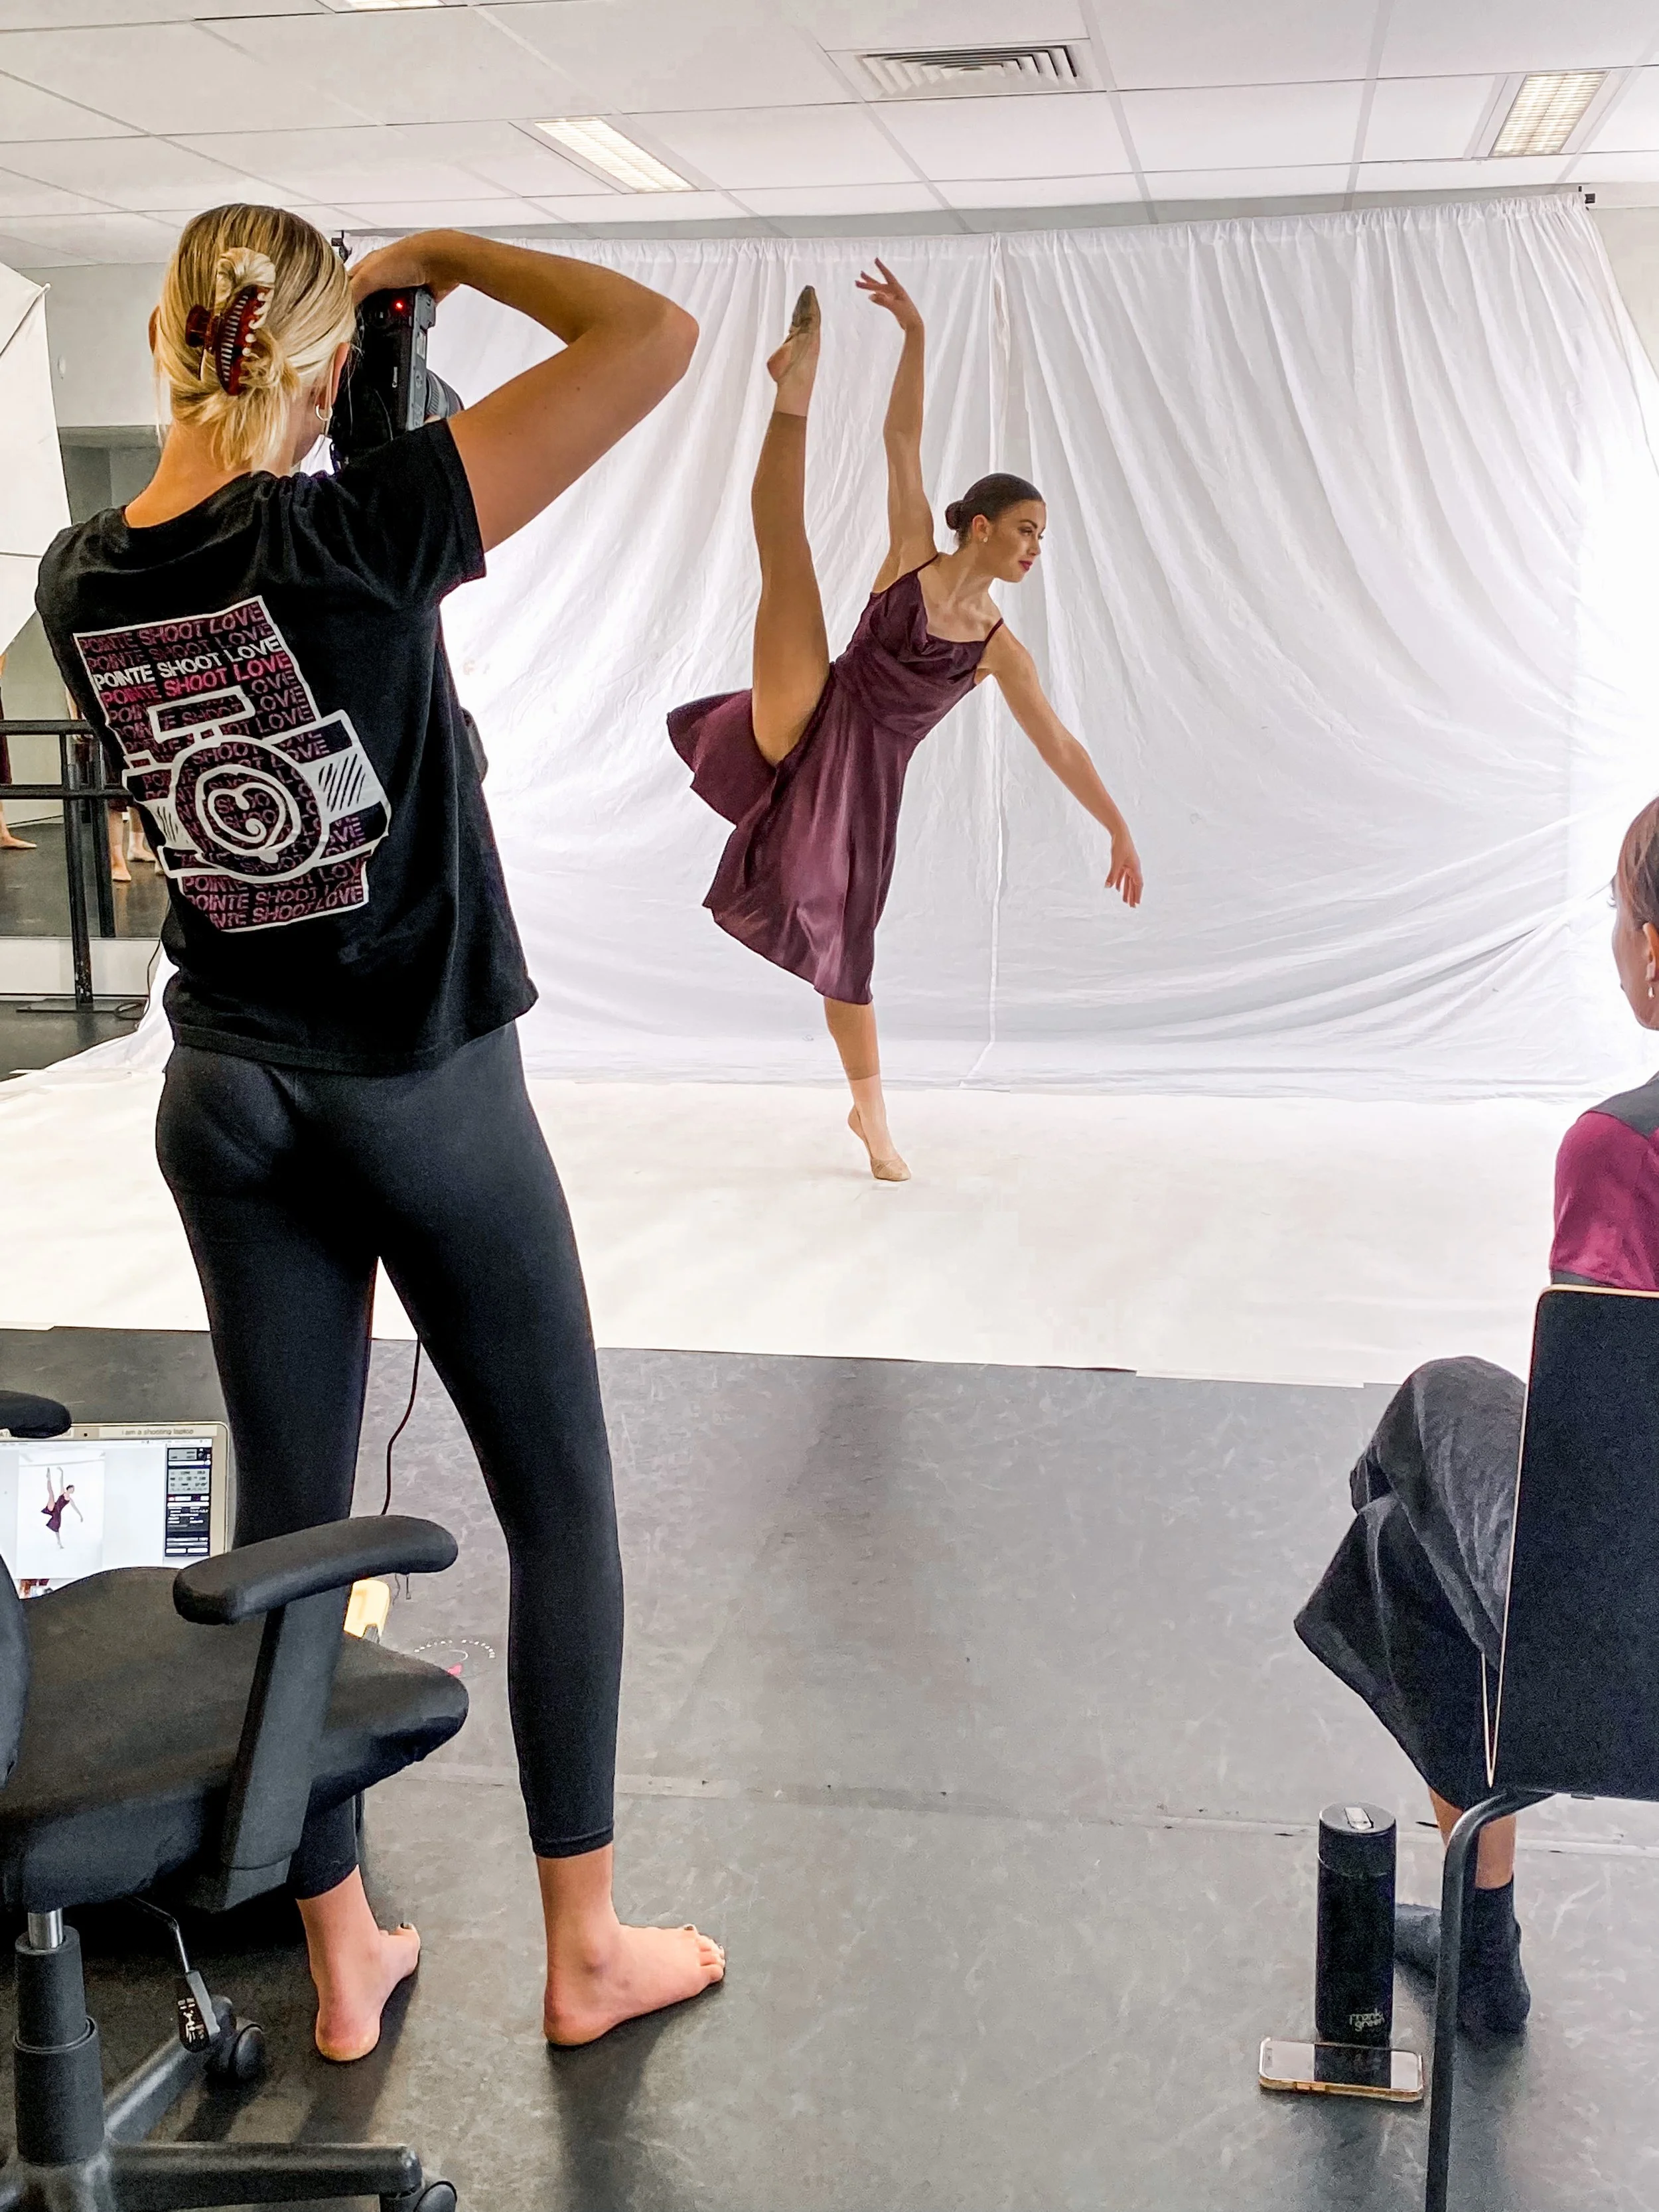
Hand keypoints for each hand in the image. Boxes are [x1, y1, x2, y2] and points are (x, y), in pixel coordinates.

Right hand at [348, 231, 465, 308]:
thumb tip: (342, 308)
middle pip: (370, 299)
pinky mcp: (417, 296)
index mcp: (369, 265)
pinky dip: (407, 316)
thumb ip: (353, 291)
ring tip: (393, 313)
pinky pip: (408, 313)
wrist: (441, 262)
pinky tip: (407, 315)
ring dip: (391, 315)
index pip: (348, 283)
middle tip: (369, 319)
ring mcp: (402, 286)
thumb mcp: (370, 276)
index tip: (340, 313)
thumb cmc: (408, 257)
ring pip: (390, 308)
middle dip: (370, 311)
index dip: (343, 298)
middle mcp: (385, 274)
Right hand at [856, 258, 922, 333]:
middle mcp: (894, 291)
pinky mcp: (892, 304)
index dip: (881, 268)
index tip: (876, 259)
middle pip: (880, 284)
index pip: (887, 275)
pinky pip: (881, 298)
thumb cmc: (907, 314)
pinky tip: (870, 295)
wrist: (913, 324)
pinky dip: (875, 296)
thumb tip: (870, 296)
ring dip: (870, 286)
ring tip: (861, 281)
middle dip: (869, 280)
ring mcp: (893, 298)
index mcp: (897, 289)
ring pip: (879, 290)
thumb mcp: (894, 307)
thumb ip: (882, 301)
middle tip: (860, 274)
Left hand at [1107, 832, 1142, 908]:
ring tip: (1125, 901)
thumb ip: (1112, 875)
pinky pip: (1123, 875)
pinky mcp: (1123, 862)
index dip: (1137, 894)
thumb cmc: (1120, 847)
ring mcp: (1129, 865)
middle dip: (1132, 895)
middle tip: (1132, 906)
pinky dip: (1120, 882)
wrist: (1120, 833)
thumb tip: (1107, 887)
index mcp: (1135, 868)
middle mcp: (1134, 868)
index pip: (1138, 884)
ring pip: (1128, 881)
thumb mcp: (1116, 862)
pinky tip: (1117, 889)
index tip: (1137, 904)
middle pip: (1134, 884)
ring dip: (1127, 891)